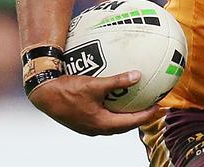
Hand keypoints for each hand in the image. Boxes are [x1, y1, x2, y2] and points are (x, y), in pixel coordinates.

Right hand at [28, 70, 164, 135]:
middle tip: (154, 108)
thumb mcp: (95, 84)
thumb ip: (117, 81)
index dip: (147, 116)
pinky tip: (116, 98)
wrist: (43, 93)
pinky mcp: (82, 119)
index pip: (131, 122)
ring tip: (139, 105)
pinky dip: (115, 110)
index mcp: (101, 123)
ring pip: (114, 123)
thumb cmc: (67, 89)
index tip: (160, 108)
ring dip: (127, 115)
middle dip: (140, 117)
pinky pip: (104, 116)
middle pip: (124, 125)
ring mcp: (88, 125)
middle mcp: (96, 128)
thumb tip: (138, 75)